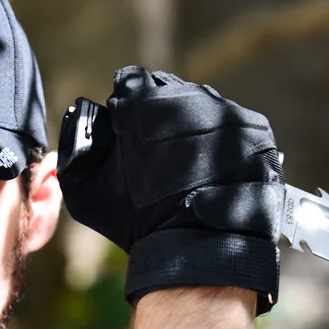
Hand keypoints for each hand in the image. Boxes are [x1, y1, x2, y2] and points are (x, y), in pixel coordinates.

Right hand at [57, 66, 284, 314]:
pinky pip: (229, 124)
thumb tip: (77, 122)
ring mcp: (225, 109)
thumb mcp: (84, 193)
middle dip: (158, 115)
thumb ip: (75, 151)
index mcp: (143, 102)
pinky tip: (209, 171)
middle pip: (167, 90)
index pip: (129, 82)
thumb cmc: (136, 222)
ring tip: (185, 166)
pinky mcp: (253, 126)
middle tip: (155, 155)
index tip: (126, 131)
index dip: (124, 107)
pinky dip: (218, 142)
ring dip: (189, 126)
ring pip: (200, 105)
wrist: (196, 247)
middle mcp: (187, 95)